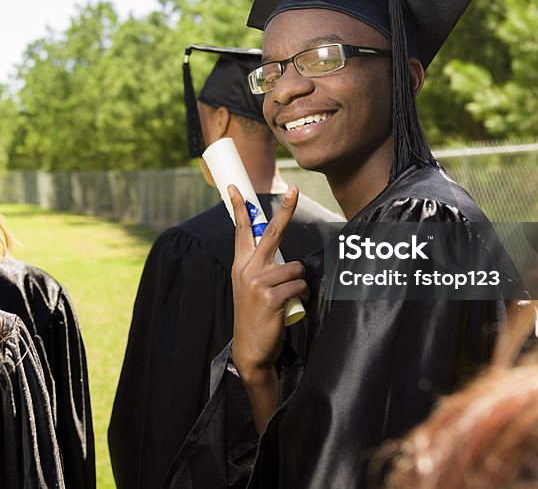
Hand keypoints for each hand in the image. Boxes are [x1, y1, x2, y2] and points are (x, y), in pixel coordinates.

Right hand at [230, 185, 307, 386]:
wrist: (250, 349)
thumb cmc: (256, 316)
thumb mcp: (249, 287)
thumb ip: (260, 268)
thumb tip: (282, 256)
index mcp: (240, 265)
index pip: (241, 230)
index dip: (240, 208)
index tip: (236, 189)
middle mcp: (247, 269)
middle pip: (271, 232)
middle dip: (285, 209)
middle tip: (293, 189)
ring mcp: (257, 282)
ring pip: (293, 267)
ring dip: (298, 282)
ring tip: (288, 297)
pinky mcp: (270, 296)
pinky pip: (298, 285)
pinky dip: (301, 295)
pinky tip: (292, 306)